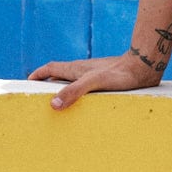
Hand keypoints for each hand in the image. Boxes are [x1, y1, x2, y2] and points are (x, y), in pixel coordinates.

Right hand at [28, 51, 162, 109]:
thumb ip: (74, 92)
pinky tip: (85, 102)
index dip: (39, 74)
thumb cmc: (119, 74)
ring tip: (60, 101)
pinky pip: (86, 84)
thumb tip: (53, 104)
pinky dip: (79, 91)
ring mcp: (94, 73)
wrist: (142, 67)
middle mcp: (83, 69)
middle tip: (40, 93)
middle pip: (60, 73)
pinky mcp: (105, 78)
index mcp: (76, 69)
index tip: (28, 81)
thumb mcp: (94, 83)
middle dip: (48, 81)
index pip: (51, 68)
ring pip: (74, 79)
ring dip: (64, 86)